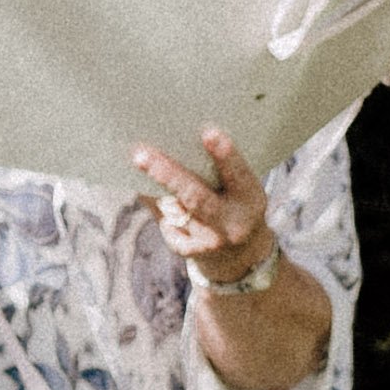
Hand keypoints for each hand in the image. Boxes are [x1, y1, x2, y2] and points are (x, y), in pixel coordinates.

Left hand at [134, 123, 284, 293]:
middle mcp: (233, 222)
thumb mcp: (239, 192)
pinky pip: (165, 222)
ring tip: (139, 160)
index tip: (209, 132)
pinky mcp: (190, 251)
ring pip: (174, 210)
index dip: (225, 154)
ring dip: (154, 188)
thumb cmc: (234, 207)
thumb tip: (173, 142)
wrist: (241, 258)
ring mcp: (211, 240)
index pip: (238, 174)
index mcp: (251, 199)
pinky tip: (158, 199)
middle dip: (167, 175)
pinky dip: (158, 207)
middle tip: (141, 155)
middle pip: (195, 196)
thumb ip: (218, 174)